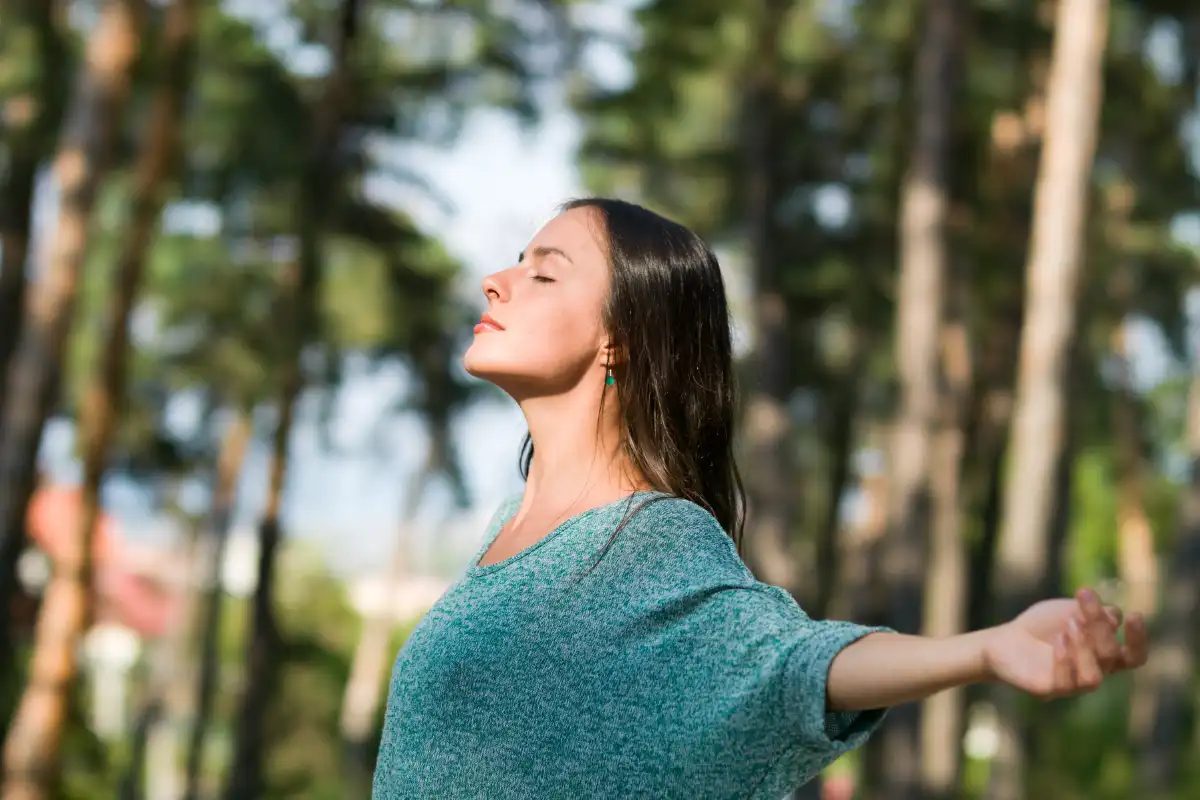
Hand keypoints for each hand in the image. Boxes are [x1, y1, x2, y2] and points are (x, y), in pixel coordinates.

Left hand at [981, 587, 1148, 699]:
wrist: (1000, 640)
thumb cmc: (1040, 626)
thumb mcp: (1067, 610)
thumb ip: (1091, 614)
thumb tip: (1116, 617)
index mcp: (1102, 655)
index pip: (1133, 656)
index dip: (1139, 640)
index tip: (1135, 615)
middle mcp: (1092, 672)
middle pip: (1111, 657)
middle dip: (1100, 625)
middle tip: (1083, 598)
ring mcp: (1071, 685)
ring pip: (1094, 678)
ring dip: (1086, 648)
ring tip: (1071, 623)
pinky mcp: (1048, 690)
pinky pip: (1066, 684)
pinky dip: (1065, 659)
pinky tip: (1058, 639)